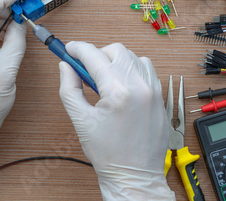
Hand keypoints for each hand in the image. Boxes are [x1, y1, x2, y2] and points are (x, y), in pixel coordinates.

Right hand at [59, 42, 174, 200]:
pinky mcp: (160, 97)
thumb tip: (65, 67)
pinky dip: (132, 69)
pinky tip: (121, 84)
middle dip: (97, 54)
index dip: (78, 49)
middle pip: (116, 50)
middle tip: (84, 68)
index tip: (69, 49)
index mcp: (119, 92)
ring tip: (104, 79)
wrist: (135, 176)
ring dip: (116, 61)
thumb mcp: (81, 120)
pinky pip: (147, 70)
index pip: (94, 55)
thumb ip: (69, 88)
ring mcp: (154, 91)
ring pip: (133, 57)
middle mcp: (140, 86)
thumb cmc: (109, 153)